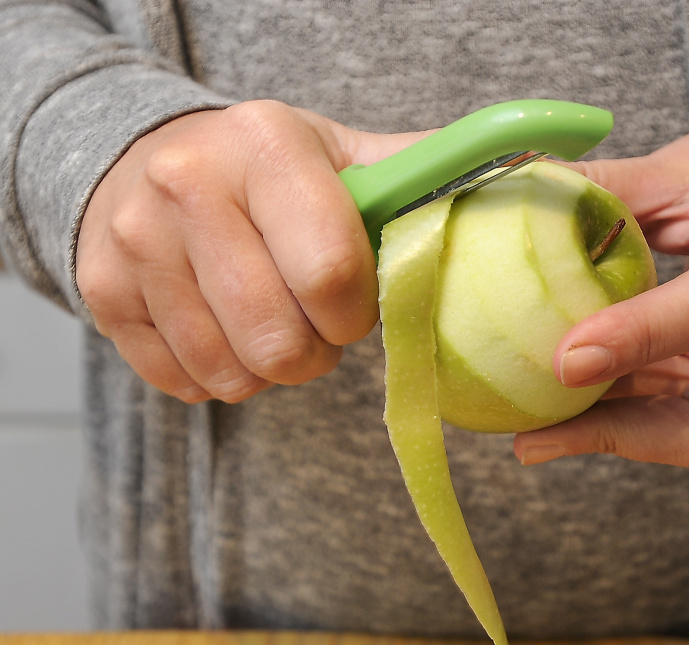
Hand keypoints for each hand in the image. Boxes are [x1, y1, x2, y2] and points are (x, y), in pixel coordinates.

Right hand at [76, 101, 425, 402]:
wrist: (148, 162)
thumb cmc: (266, 175)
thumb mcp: (339, 157)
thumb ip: (412, 183)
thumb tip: (516, 172)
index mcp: (265, 146)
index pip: (330, 276)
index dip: (355, 314)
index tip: (352, 303)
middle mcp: (186, 185)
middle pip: (280, 344)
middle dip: (314, 355)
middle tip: (311, 325)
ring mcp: (135, 242)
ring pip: (232, 374)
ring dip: (267, 369)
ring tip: (267, 322)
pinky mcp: (103, 292)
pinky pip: (186, 384)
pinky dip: (218, 376)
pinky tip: (220, 330)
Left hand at [513, 103, 688, 469]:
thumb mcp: (675, 167)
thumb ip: (605, 193)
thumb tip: (516, 202)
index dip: (640, 339)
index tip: (565, 362)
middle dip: (619, 436)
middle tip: (534, 439)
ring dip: (607, 435)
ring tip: (533, 434)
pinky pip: (674, 416)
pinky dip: (616, 416)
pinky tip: (562, 408)